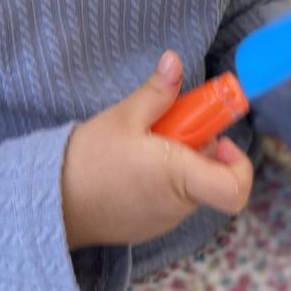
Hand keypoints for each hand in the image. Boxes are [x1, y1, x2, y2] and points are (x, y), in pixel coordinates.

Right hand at [61, 50, 253, 248]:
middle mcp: (178, 207)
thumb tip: (175, 62)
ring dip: (178, 165)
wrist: (51, 202)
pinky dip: (162, 182)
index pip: (235, 189)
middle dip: (199, 151)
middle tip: (172, 128)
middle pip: (210, 179)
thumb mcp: (124, 117)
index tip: (220, 140)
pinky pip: (168, 201)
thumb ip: (157, 92)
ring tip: (143, 145)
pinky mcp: (146, 228)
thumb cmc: (88, 159)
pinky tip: (131, 166)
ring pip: (188, 189)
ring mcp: (162, 222)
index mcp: (179, 178)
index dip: (239, 164)